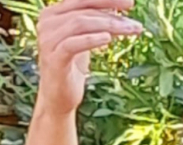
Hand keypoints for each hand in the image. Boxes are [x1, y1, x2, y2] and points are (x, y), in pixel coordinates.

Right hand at [35, 0, 142, 116]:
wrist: (58, 97)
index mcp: (54, 14)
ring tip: (129, 31)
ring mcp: (48, 40)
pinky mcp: (54, 58)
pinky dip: (92, 39)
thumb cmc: (72, 66)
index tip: (130, 3)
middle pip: (83, 9)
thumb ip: (97, 24)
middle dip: (112, 13)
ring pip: (80, 23)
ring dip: (109, 26)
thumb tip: (119, 11)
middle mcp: (47, 22)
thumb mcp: (85, 40)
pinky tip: (108, 39)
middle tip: (134, 23)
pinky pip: (73, 44)